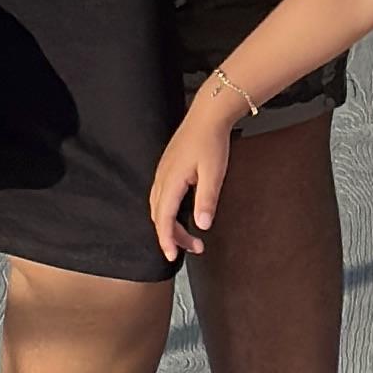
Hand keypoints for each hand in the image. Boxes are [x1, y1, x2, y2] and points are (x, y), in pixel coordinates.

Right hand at [151, 102, 234, 258]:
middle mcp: (162, 178)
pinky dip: (168, 212)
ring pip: (158, 207)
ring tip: (190, 236)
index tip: (172, 257)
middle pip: (159, 216)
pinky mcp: (168, 167)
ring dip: (170, 224)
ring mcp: (163, 171)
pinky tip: (181, 213)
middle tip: (193, 248)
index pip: (163, 219)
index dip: (166, 240)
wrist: (209, 115)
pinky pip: (161, 196)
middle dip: (172, 236)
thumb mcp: (214, 173)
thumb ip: (206, 200)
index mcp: (171, 181)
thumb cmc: (211, 141)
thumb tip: (202, 226)